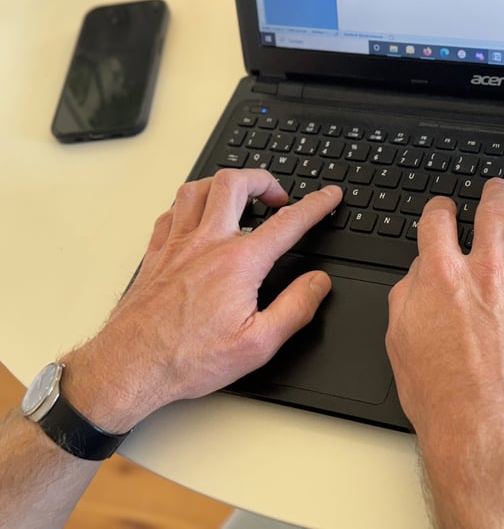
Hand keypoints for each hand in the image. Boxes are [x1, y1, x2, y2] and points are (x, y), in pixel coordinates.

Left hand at [62, 169, 341, 431]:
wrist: (131, 366)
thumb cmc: (189, 358)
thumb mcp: (259, 344)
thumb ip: (296, 308)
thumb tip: (318, 282)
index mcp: (238, 263)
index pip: (287, 223)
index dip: (315, 205)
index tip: (329, 196)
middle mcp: (206, 244)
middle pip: (234, 184)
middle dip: (263, 179)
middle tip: (277, 197)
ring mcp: (176, 245)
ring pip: (197, 189)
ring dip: (223, 184)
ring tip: (239, 197)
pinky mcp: (155, 255)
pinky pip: (170, 212)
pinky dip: (189, 206)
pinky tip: (196, 218)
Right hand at [386, 178, 503, 440]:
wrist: (484, 431)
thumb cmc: (441, 394)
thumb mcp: (400, 339)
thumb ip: (408, 294)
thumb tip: (420, 271)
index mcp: (442, 277)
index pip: (439, 220)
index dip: (440, 208)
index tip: (444, 210)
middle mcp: (487, 273)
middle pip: (494, 210)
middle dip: (494, 193)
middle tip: (496, 190)